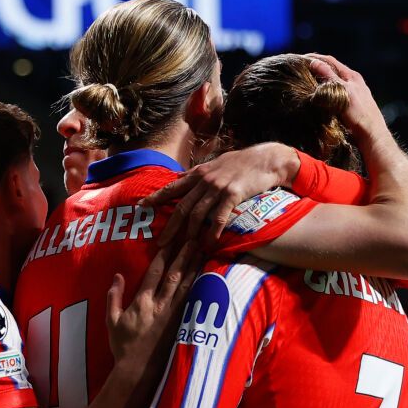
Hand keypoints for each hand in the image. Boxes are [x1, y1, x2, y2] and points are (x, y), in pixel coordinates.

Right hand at [106, 230, 200, 363]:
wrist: (138, 369)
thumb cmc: (123, 346)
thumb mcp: (111, 320)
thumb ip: (114, 296)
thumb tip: (118, 276)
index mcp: (142, 302)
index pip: (155, 273)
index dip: (163, 255)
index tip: (170, 240)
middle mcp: (160, 305)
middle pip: (174, 275)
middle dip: (184, 256)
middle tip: (193, 239)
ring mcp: (173, 315)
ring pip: (186, 286)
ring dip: (194, 267)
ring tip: (202, 252)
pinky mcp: (181, 324)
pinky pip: (191, 301)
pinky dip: (198, 287)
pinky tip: (205, 278)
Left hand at [145, 142, 297, 244]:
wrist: (267, 159)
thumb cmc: (241, 162)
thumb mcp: (215, 163)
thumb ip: (196, 173)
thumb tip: (178, 178)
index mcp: (199, 173)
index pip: (172, 187)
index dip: (156, 197)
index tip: (141, 206)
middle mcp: (205, 180)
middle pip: (182, 206)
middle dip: (170, 226)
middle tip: (161, 243)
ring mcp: (218, 187)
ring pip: (198, 213)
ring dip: (190, 233)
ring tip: (184, 248)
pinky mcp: (233, 194)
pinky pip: (219, 217)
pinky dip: (212, 232)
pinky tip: (208, 243)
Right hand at [305, 54, 386, 143]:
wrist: (371, 134)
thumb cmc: (359, 113)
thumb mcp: (341, 91)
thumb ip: (328, 76)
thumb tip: (314, 62)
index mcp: (352, 76)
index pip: (330, 61)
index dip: (315, 58)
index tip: (301, 59)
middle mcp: (353, 82)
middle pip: (332, 71)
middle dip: (317, 69)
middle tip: (301, 70)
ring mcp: (352, 94)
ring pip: (333, 83)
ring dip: (320, 81)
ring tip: (306, 82)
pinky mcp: (350, 105)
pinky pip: (334, 94)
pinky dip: (325, 92)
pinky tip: (318, 97)